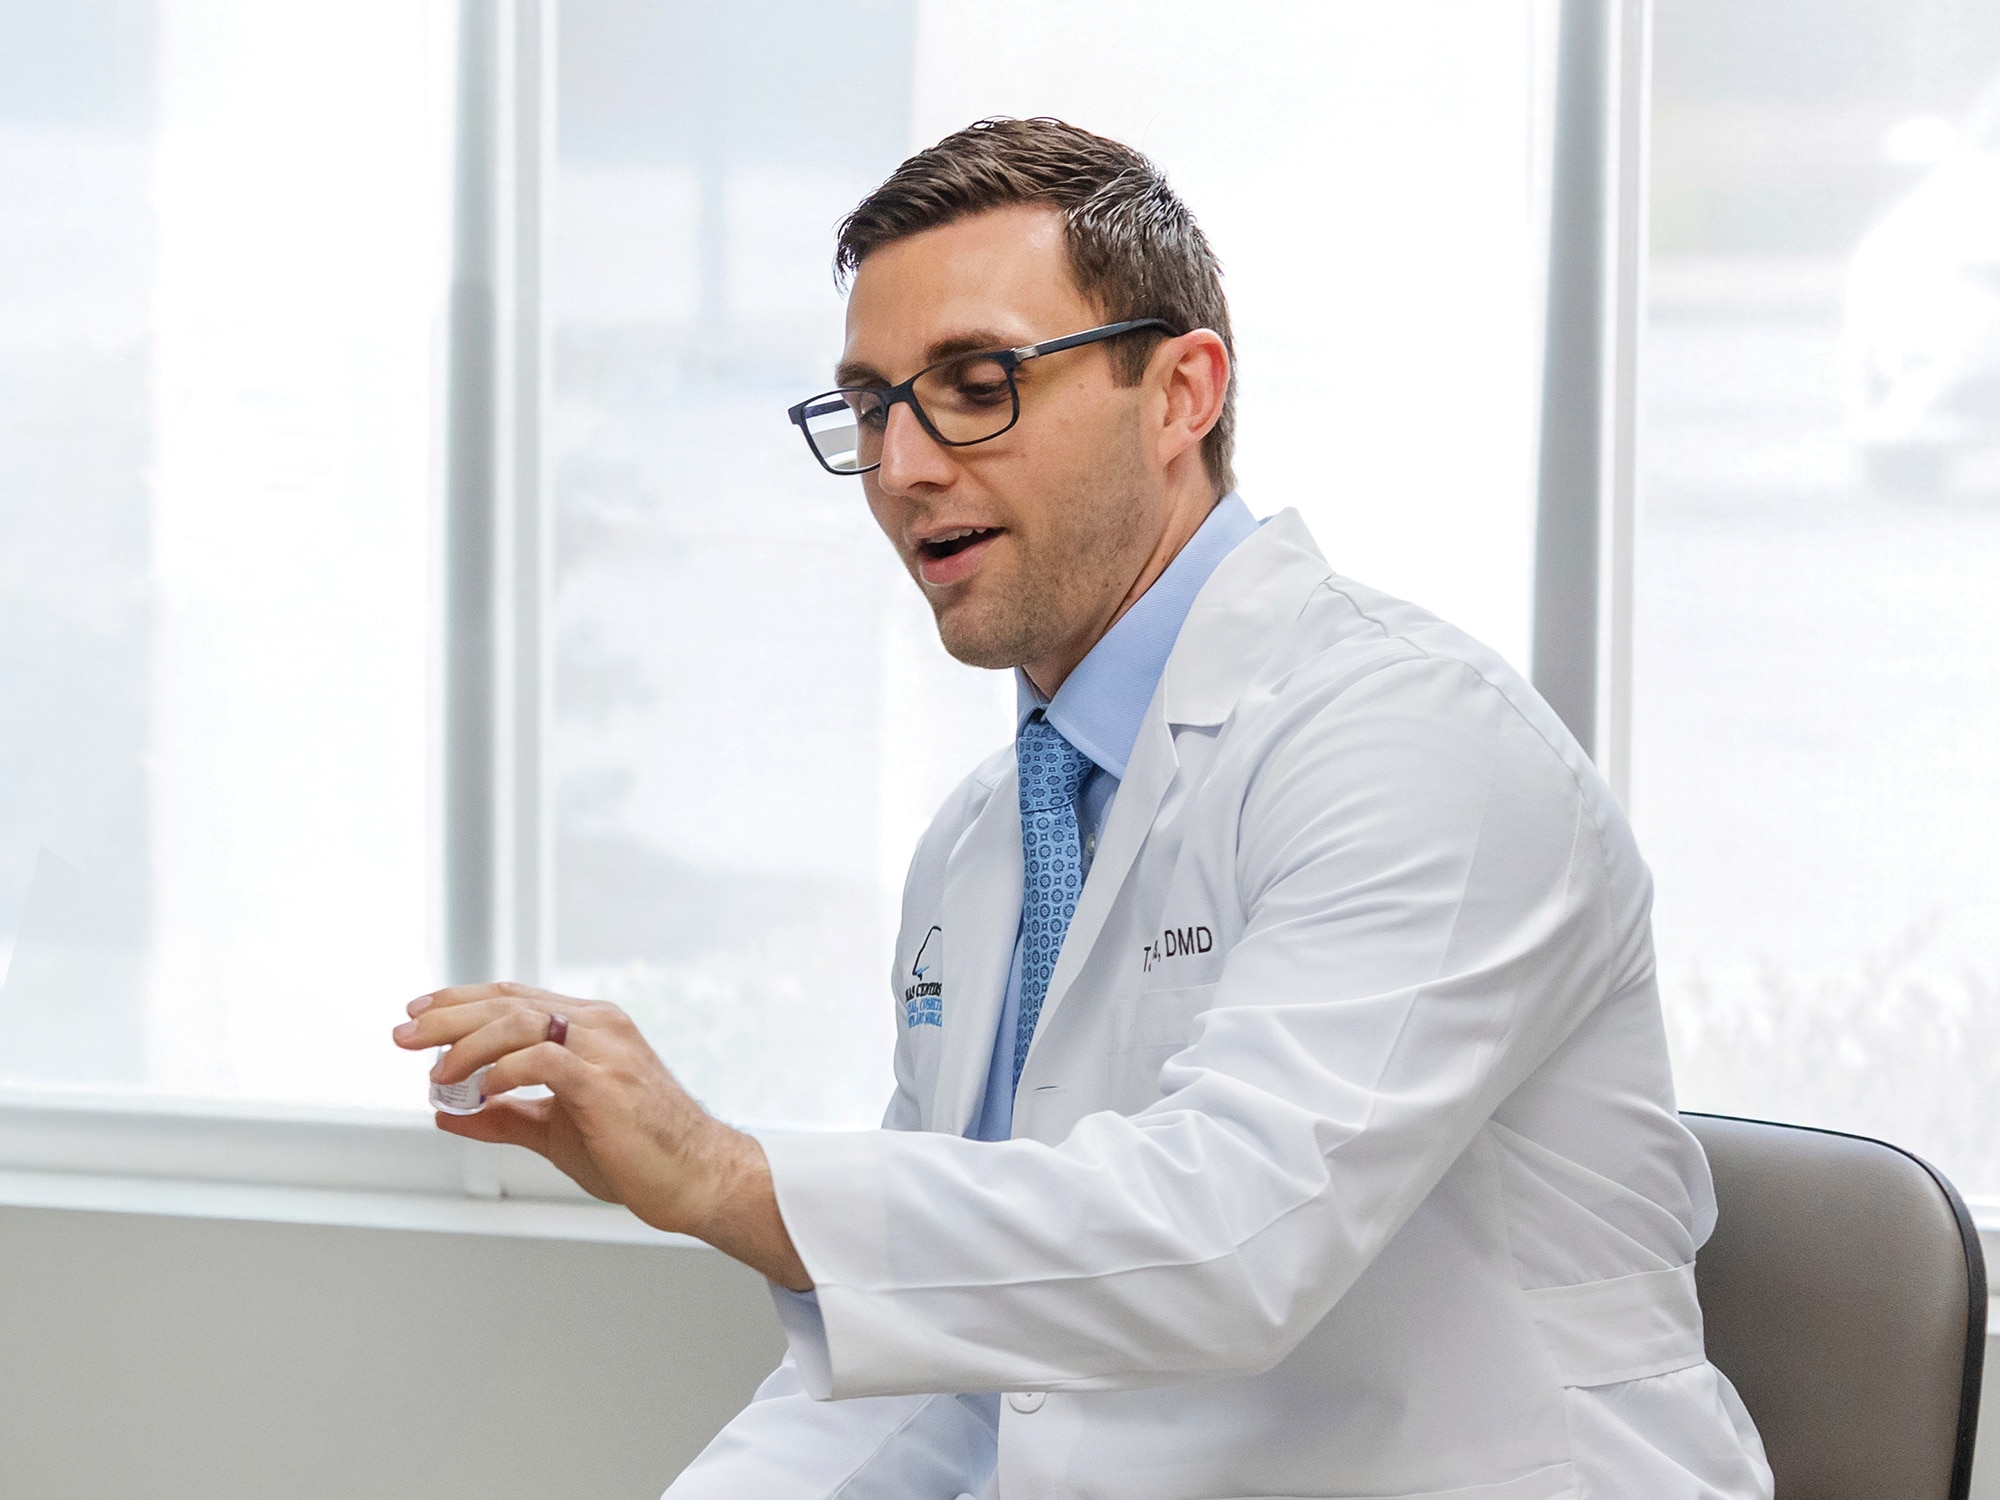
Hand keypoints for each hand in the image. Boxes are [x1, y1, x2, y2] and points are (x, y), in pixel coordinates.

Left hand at [392, 982, 810, 1289]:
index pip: (514, 996)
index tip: (418, 1014)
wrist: (695, 1177)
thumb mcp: (556, 1130)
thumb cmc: (636, 1152)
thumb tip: (447, 1114)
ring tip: (437, 1073)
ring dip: (466, 1044)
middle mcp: (598, 1025)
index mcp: (591, 1026)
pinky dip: (502, 1072)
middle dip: (447, 1016)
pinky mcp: (606, 1082)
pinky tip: (481, 1092)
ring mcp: (605, 1050)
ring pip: (519, 1021)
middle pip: (507, 1001)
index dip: (461, 1000)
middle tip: (404, 1035)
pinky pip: (542, 1060)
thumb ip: (504, 1117)